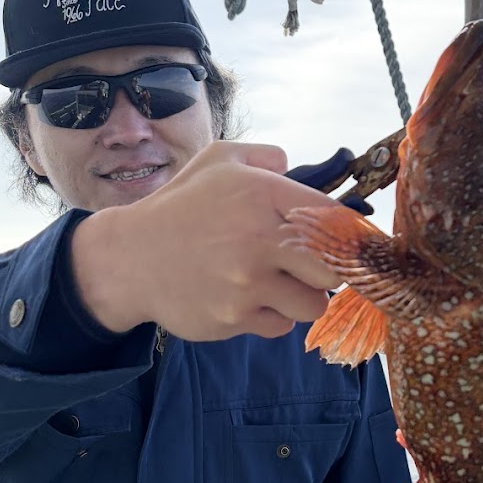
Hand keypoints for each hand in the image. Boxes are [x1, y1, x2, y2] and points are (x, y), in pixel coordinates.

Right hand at [70, 141, 341, 340]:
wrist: (130, 259)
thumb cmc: (180, 207)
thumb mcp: (218, 161)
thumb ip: (266, 156)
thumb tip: (297, 165)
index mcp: (261, 194)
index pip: (335, 220)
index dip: (351, 235)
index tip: (352, 243)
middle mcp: (258, 239)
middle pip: (334, 269)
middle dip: (329, 270)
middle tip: (312, 266)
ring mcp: (247, 283)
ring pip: (314, 304)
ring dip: (303, 296)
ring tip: (278, 283)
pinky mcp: (234, 319)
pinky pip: (281, 326)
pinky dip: (273, 317)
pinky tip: (250, 300)